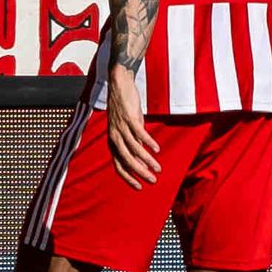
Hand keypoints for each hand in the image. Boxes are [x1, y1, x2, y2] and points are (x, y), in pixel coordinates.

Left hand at [104, 68, 160, 191]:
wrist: (119, 85)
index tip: (140, 187)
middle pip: (127, 161)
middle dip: (140, 173)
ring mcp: (121, 128)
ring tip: (158, 169)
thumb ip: (134, 141)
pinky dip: (148, 143)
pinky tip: (157, 150)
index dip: (129, 177)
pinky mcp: (129, 118)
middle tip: (153, 181)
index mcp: (112, 142)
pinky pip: (139, 134)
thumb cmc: (125, 108)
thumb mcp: (128, 127)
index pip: (119, 166)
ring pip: (134, 150)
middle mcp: (114, 138)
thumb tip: (143, 154)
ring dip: (147, 161)